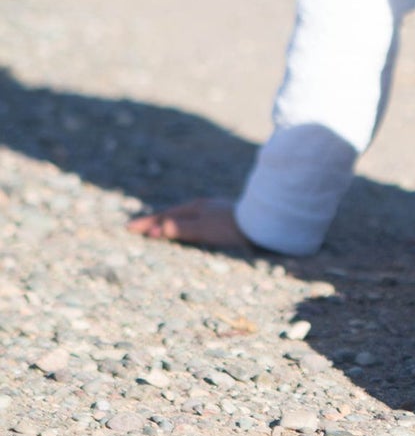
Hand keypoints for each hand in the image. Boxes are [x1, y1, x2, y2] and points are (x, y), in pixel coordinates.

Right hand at [126, 197, 251, 249]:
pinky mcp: (224, 217)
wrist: (264, 222)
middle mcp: (204, 206)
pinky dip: (184, 225)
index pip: (165, 216)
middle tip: (137, 228)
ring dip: (170, 222)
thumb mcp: (204, 228)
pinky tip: (190, 229)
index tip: (128, 228)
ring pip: (186, 216)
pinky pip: (197, 220)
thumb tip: (156, 229)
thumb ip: (181, 228)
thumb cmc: (233, 226)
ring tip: (158, 228)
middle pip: (174, 214)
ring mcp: (214, 210)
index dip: (147, 223)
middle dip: (155, 221)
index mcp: (196, 207)